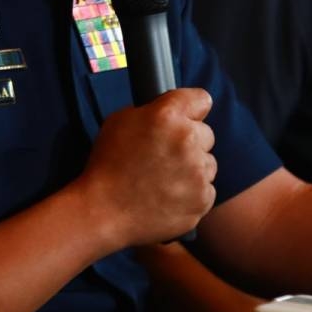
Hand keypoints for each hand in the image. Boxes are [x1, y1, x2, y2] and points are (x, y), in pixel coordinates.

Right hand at [78, 87, 216, 247]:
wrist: (102, 212)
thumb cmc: (107, 165)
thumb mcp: (121, 121)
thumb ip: (154, 110)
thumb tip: (175, 110)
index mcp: (166, 115)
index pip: (202, 99)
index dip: (192, 109)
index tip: (186, 118)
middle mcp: (187, 139)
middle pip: (207, 134)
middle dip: (191, 142)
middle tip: (164, 157)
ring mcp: (197, 171)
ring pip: (208, 163)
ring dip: (193, 169)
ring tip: (164, 180)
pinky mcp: (202, 198)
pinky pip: (206, 189)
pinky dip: (192, 193)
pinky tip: (168, 196)